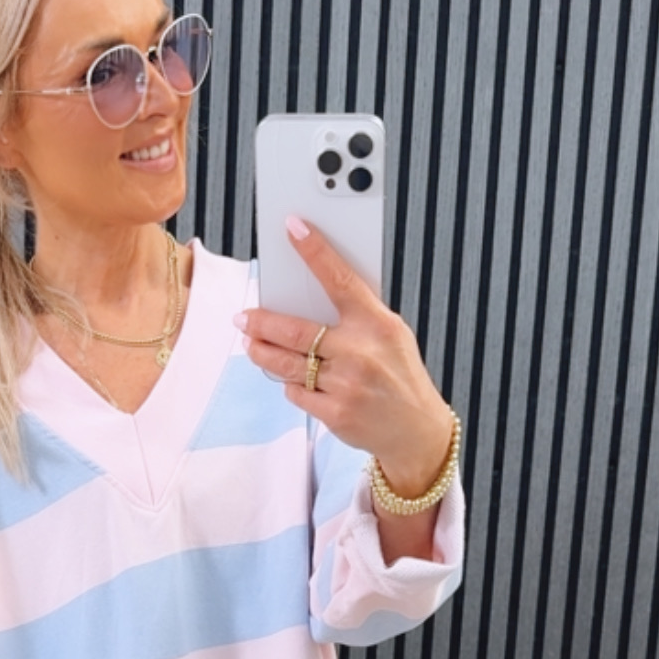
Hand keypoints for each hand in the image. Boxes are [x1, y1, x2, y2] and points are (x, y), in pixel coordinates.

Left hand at [238, 216, 453, 499]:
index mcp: (377, 324)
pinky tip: (293, 379)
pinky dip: (291, 384)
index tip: (293, 228)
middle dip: (261, 322)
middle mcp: (360, 352)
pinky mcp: (334, 413)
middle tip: (242, 317)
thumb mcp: (391, 335)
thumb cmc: (399, 374)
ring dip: (262, 352)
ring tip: (251, 343)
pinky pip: (296, 392)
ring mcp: (346, 385)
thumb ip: (357, 316)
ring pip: (286, 364)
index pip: (340, 279)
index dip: (315, 251)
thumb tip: (309, 295)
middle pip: (295, 330)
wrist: (416, 431)